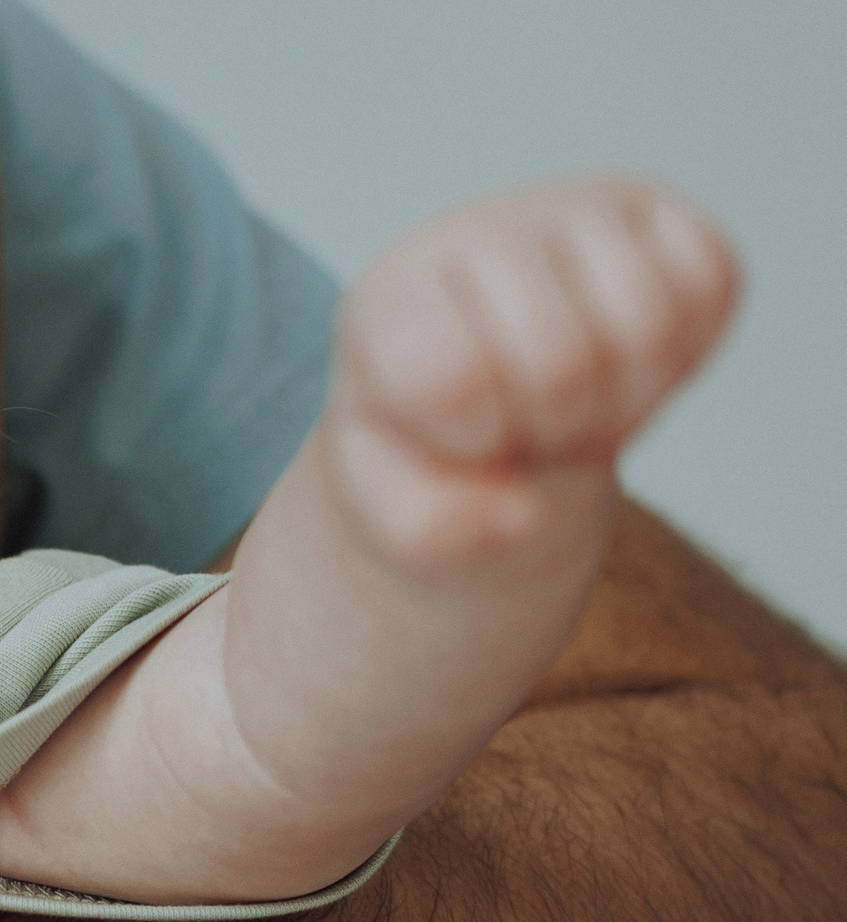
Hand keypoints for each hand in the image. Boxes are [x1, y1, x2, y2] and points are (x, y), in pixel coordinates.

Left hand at [328, 176, 736, 566]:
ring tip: (576, 396)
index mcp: (392, 302)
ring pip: (650, 323)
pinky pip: (713, 282)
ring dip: (628, 395)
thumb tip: (518, 518)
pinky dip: (685, 352)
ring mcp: (568, 208)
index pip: (456, 379)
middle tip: (530, 423)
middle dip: (558, 430)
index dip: (480, 437)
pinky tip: (626, 359)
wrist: (485, 392)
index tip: (463, 433)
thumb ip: (429, 529)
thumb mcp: (401, 504)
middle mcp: (477, 232)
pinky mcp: (654, 208)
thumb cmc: (434, 442)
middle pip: (564, 366)